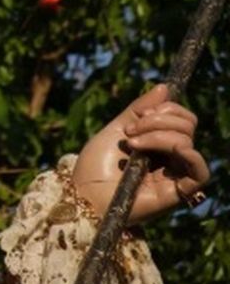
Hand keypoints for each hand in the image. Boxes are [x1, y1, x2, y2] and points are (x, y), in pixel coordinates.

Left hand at [71, 84, 208, 224]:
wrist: (83, 196)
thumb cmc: (94, 167)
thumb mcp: (115, 130)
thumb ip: (139, 109)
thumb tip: (165, 87)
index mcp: (157, 143)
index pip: (180, 118)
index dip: (165, 109)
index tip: (139, 116)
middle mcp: (169, 158)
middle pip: (187, 125)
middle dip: (159, 120)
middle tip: (131, 131)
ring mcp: (175, 174)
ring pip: (188, 141)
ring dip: (160, 134)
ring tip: (132, 144)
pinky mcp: (178, 192)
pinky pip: (200, 170)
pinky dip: (188, 154)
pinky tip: (165, 150)